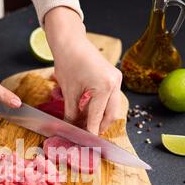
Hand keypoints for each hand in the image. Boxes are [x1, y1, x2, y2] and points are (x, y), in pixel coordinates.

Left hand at [45, 7, 121, 134]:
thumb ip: (71, 113)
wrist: (71, 41)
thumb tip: (70, 129)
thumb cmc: (67, 62)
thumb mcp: (68, 92)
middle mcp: (115, 83)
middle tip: (88, 135)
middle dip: (100, 126)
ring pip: (113, 107)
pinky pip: (111, 98)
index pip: (98, 116)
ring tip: (86, 124)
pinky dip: (102, 107)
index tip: (86, 143)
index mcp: (104, 86)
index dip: (91, 131)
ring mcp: (116, 79)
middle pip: (111, 115)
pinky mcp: (114, 77)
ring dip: (101, 118)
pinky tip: (89, 112)